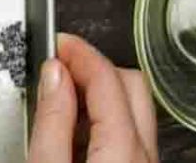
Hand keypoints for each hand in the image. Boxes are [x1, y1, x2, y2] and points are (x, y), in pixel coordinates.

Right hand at [29, 33, 157, 162]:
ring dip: (100, 91)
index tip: (57, 43)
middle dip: (94, 66)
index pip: (107, 77)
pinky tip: (76, 125)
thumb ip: (51, 120)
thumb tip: (53, 73)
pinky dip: (105, 117)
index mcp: (123, 147)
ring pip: (134, 108)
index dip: (79, 52)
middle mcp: (144, 155)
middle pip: (132, 85)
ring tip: (63, 92)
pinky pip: (130, 134)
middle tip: (60, 63)